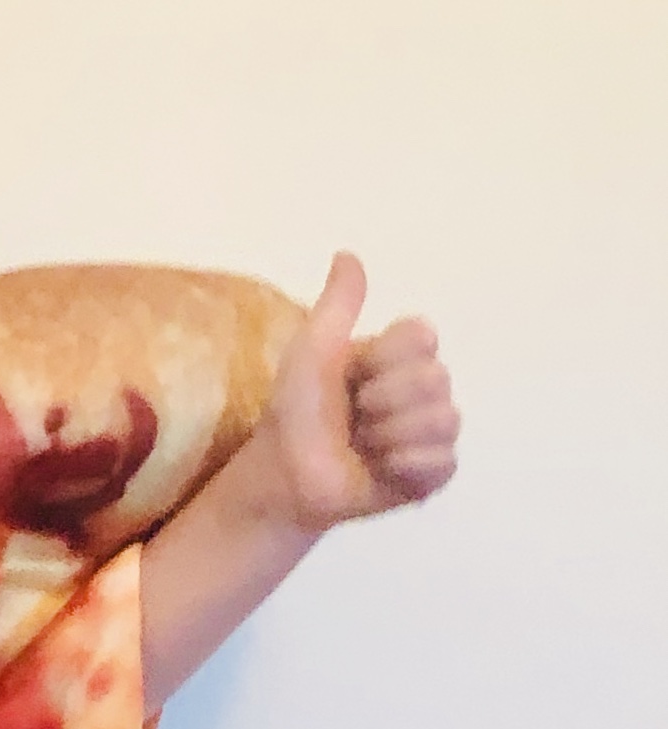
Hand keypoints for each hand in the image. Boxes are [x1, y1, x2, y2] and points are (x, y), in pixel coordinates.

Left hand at [254, 251, 461, 535]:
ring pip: (443, 419)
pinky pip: (443, 461)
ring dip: (389, 435)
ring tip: (363, 445)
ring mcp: (432, 433)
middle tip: (354, 417)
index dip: (384, 358)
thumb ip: (338, 305)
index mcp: (403, 355)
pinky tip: (380, 469)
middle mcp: (426, 389)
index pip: (423, 335)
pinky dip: (404, 465)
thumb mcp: (313, 352)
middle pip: (436, 379)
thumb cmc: (298, 413)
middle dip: (382, 401)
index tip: (353, 376)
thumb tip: (346, 253)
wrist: (284, 475)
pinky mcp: (432, 475)